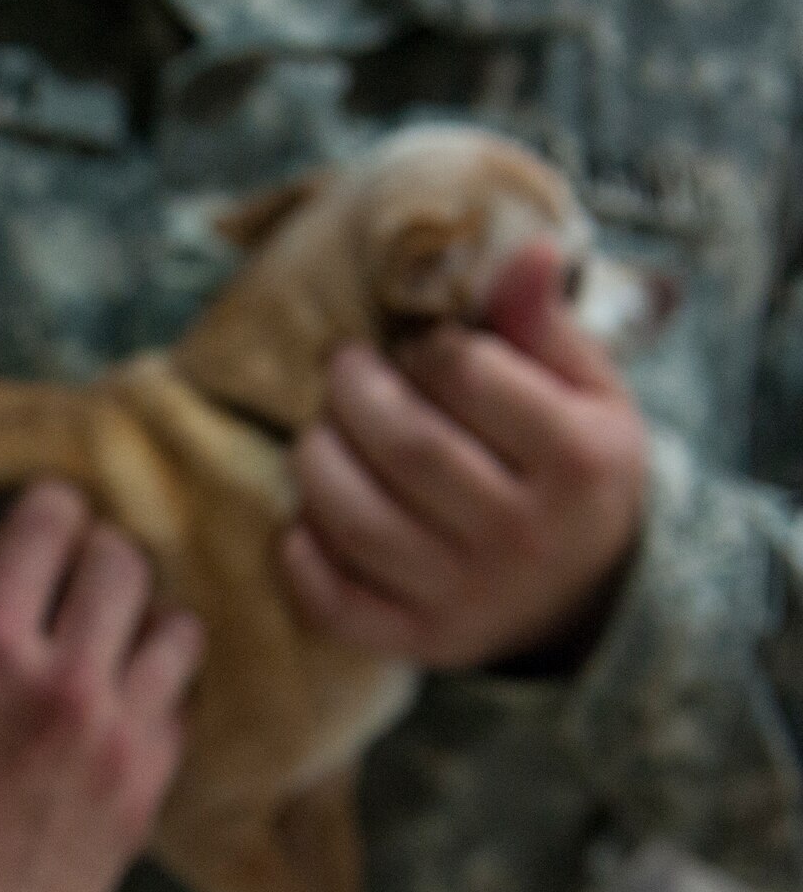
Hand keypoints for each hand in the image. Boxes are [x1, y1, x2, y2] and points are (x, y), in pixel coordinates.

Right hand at [0, 477, 201, 891]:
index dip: (49, 506)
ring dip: (146, 616)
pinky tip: (129, 696)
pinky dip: (158, 690)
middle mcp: (64, 682)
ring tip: (122, 625)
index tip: (47, 513)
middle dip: (101, 550)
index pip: (52, 520)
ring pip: (175, 633)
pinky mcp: (139, 800)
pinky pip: (180, 712)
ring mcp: (113, 744)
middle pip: (123, 564)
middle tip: (83, 562)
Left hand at [281, 240, 648, 669]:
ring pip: (358, 521)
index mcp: (578, 460)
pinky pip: (336, 602)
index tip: (414, 349)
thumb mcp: (588, 392)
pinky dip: (301, 557)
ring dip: (316, 462)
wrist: (591, 596)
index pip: (466, 377)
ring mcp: (468, 596)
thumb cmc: (575, 472)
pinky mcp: (421, 641)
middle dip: (352, 393)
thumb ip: (544, 324)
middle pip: (404, 446)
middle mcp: (524, 535)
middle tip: (341, 370)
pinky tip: (302, 518)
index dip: (422, 348)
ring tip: (319, 433)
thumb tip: (520, 250)